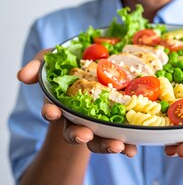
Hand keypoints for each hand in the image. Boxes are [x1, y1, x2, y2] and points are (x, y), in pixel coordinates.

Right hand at [17, 49, 137, 156]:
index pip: (53, 112)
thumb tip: (23, 75)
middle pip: (76, 132)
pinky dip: (127, 144)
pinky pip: (120, 135)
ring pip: (98, 138)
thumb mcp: (52, 59)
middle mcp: (79, 117)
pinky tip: (132, 149)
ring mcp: (98, 121)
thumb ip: (38, 66)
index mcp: (62, 103)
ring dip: (106, 145)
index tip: (51, 113)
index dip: (50, 113)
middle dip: (79, 135)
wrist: (98, 64)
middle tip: (84, 136)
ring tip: (118, 147)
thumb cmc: (71, 64)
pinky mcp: (116, 121)